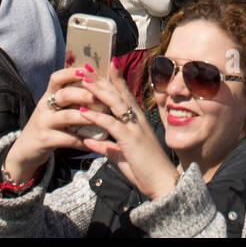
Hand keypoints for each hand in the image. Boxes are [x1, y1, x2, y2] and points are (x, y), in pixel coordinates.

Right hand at [2, 63, 97, 183]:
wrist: (25, 151)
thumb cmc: (47, 126)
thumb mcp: (52, 109)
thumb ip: (67, 98)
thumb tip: (91, 84)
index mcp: (47, 96)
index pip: (56, 78)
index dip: (71, 73)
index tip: (88, 71)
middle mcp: (44, 107)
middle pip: (64, 95)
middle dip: (86, 95)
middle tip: (104, 98)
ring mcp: (43, 123)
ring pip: (68, 116)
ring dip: (88, 117)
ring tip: (104, 119)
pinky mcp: (45, 140)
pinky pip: (68, 139)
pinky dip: (83, 140)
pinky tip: (94, 141)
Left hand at [76, 62, 178, 200]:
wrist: (163, 182)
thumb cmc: (145, 169)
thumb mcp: (121, 156)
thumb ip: (106, 146)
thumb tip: (88, 141)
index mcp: (138, 120)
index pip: (125, 94)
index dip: (116, 79)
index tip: (107, 64)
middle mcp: (138, 119)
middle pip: (118, 93)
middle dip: (102, 79)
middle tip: (87, 67)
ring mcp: (135, 128)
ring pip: (115, 103)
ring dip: (98, 91)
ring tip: (83, 81)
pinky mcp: (130, 139)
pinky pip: (111, 124)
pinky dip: (97, 117)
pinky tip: (84, 111)